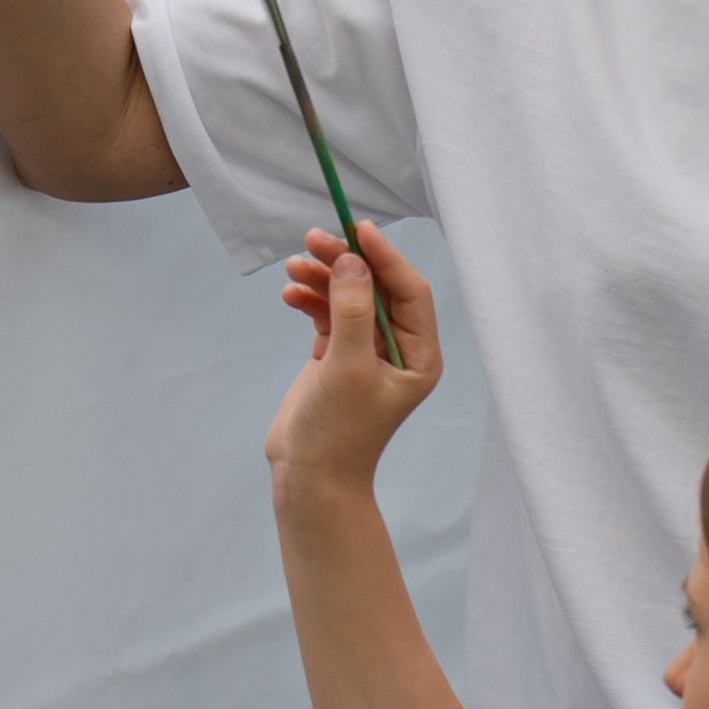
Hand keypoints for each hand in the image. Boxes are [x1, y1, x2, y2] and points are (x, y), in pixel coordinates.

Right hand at [267, 224, 443, 499]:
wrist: (309, 478)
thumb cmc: (338, 433)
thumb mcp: (347, 368)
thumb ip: (351, 312)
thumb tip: (352, 261)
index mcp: (418, 356)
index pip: (410, 292)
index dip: (385, 258)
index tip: (357, 230)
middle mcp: (397, 350)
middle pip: (376, 288)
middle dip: (347, 262)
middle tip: (314, 240)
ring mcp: (365, 351)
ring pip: (348, 297)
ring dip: (323, 278)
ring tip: (295, 266)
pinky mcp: (335, 356)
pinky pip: (327, 313)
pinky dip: (310, 299)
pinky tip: (290, 293)